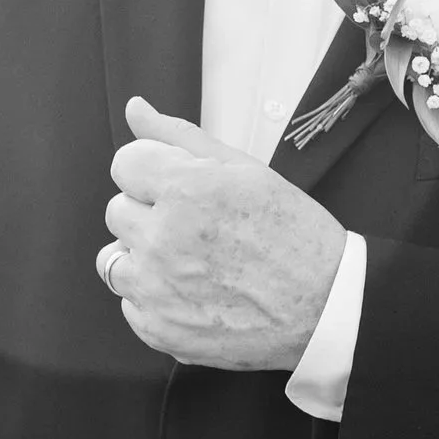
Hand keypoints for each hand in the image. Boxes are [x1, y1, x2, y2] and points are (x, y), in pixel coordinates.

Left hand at [97, 99, 345, 370]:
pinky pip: (129, 303)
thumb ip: (180, 138)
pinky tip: (195, 293)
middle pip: (118, 210)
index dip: (155, 172)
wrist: (325, 305)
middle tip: (198, 228)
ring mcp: (156, 289)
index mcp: (186, 190)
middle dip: (150, 213)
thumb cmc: (293, 235)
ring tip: (190, 263)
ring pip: (114, 259)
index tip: (180, 187)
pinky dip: (155, 299)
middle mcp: (163, 239)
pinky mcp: (158, 329)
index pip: (125, 164)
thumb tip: (136, 109)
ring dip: (144, 256)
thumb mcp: (245, 171)